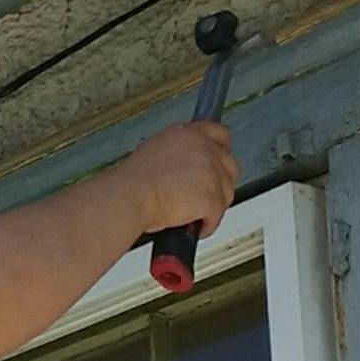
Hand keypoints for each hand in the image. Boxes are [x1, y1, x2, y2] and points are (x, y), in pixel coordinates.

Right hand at [110, 121, 240, 238]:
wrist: (129, 198)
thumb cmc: (132, 183)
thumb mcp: (154, 152)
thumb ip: (177, 153)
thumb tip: (184, 166)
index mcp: (187, 134)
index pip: (219, 134)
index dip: (221, 151)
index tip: (218, 161)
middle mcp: (203, 148)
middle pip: (230, 164)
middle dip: (220, 182)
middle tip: (205, 194)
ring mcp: (211, 173)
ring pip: (227, 192)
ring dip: (213, 205)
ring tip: (195, 213)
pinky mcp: (213, 197)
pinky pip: (217, 216)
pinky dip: (206, 225)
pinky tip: (193, 226)